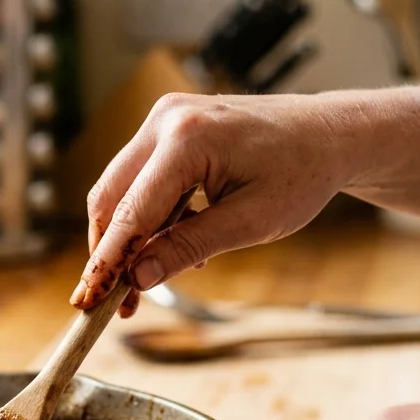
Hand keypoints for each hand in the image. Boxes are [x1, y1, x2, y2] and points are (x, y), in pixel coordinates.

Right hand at [72, 92, 350, 314]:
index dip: (107, 261)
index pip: (132, 211)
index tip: (89, 300)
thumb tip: (138, 279)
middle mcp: (166, 120)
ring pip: (120, 189)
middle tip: (110, 301)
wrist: (330, 135)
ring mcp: (164, 119)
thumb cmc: (301, 174)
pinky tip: (170, 246)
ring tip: (144, 282)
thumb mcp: (250, 223)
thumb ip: (188, 247)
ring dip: (127, 237)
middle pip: (110, 197)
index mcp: (188, 138)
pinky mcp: (169, 128)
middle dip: (108, 252)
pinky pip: (141, 179)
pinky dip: (146, 217)